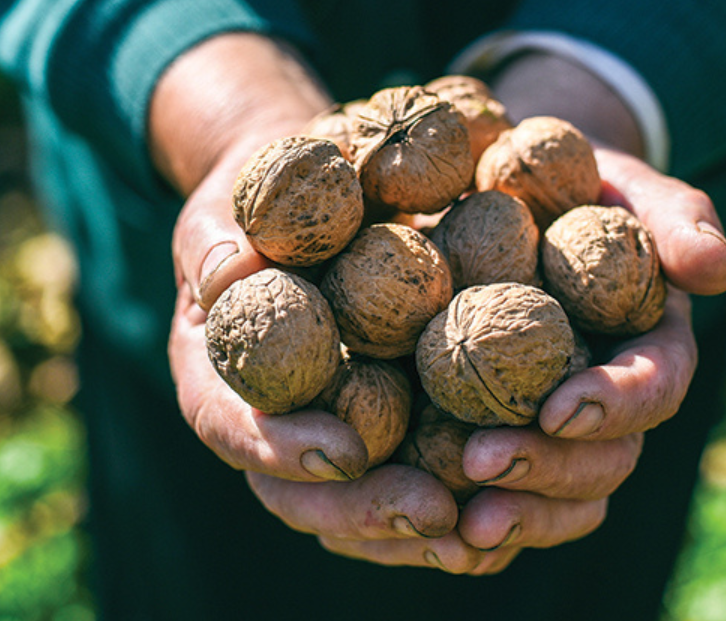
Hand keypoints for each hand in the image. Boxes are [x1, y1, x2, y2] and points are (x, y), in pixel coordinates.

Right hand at [157, 33, 481, 571]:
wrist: (308, 192)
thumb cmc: (260, 194)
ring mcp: (323, 432)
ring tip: (481, 533)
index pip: (230, 423)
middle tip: (433, 512)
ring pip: (356, 505)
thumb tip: (226, 270)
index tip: (343, 450)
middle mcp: (268, 420)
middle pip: (300, 490)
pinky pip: (408, 480)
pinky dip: (454, 505)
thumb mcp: (230, 202)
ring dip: (416, 528)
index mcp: (215, 373)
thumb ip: (220, 236)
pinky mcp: (382, 428)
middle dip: (365, 509)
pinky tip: (509, 516)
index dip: (278, 446)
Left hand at [453, 56, 725, 560]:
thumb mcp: (626, 186)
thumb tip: (717, 272)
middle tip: (482, 462)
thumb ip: (676, 218)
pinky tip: (438, 535)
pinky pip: (505, 502)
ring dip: (518, 514)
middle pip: (604, 461)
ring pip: (560, 498)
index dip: (615, 404)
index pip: (655, 387)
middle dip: (550, 469)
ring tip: (464, 524)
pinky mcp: (501, 440)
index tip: (558, 408)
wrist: (509, 195)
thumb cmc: (577, 186)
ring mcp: (557, 431)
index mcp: (650, 347)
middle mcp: (610, 403)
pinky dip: (479, 530)